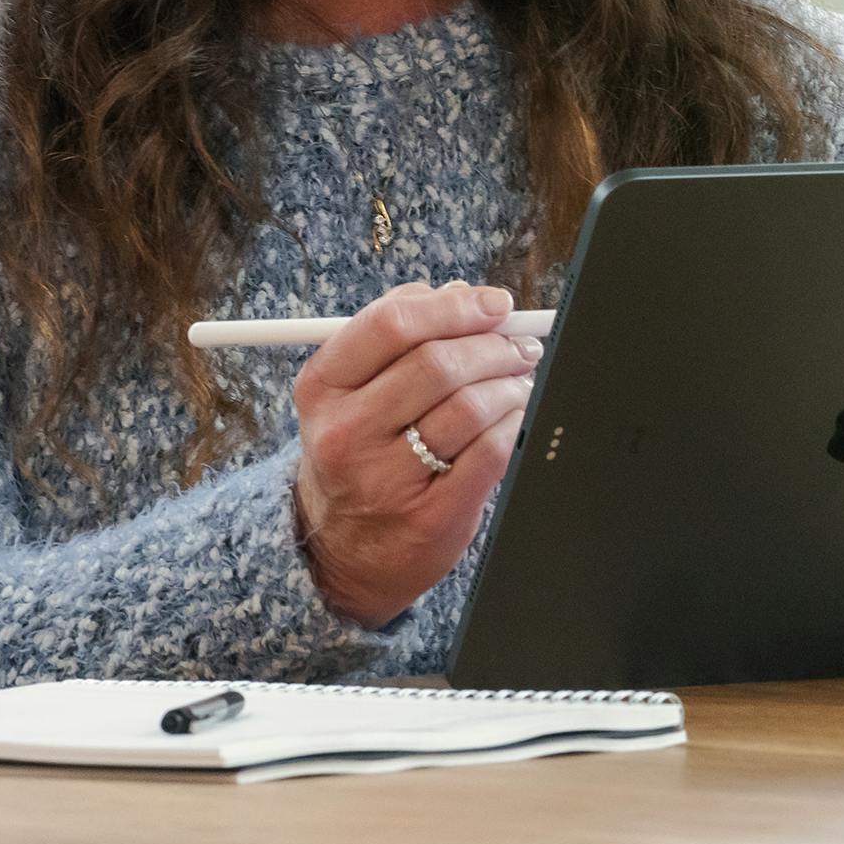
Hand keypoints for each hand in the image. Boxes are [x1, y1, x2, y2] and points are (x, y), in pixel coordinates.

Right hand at [292, 280, 541, 629]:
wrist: (343, 548)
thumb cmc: (361, 449)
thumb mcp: (353, 388)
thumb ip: (401, 333)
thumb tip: (463, 294)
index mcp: (324, 386)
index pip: (391, 324)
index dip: (454, 306)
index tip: (494, 304)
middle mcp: (346, 432)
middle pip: (437, 363)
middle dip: (493, 345)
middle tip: (520, 345)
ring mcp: (385, 479)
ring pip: (470, 406)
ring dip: (510, 383)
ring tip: (520, 379)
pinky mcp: (429, 516)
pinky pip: (491, 452)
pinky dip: (516, 423)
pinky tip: (516, 415)